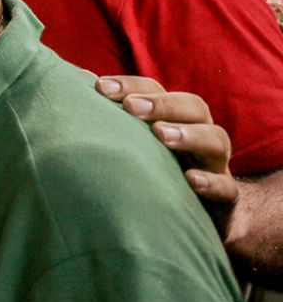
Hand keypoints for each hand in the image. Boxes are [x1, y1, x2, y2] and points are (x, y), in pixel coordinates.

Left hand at [97, 75, 239, 214]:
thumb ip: (110, 117)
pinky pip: (228, 188)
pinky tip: (191, 180)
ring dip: (189, 134)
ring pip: (216, 139)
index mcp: (173, 117)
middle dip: (161, 103)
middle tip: (131, 107)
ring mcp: (215, 165)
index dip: (130, 85)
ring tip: (161, 135)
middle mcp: (198, 134)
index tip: (99, 87)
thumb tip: (74, 83)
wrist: (196, 218)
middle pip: (192, 106)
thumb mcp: (133, 144)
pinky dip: (211, 182)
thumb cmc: (155, 171)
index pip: (155, 90)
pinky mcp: (226, 200)